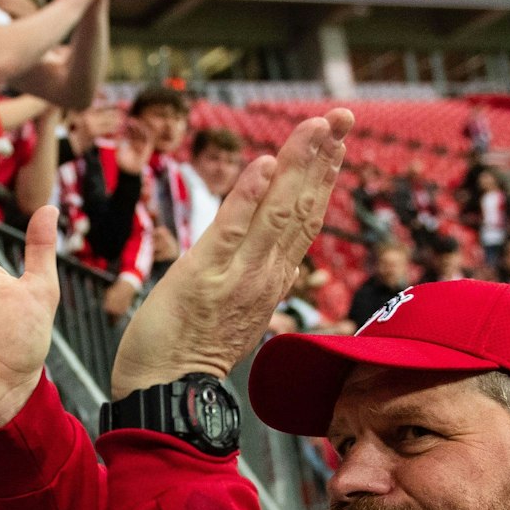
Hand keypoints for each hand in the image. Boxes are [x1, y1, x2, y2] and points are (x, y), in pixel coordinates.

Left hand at [109, 110, 351, 399]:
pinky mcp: (204, 276)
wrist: (166, 393)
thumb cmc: (191, 353)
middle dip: (324, 157)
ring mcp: (238, 275)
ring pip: (277, 211)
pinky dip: (249, 195)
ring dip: (298, 164)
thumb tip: (284, 260)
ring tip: (317, 126)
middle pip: (302, 207)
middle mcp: (265, 274)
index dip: (324, 177)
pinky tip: (265, 163)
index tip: (338, 140)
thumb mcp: (239, 313)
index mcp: (273, 279)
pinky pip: (232, 229)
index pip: (306, 218)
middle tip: (343, 115)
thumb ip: (262, 280)